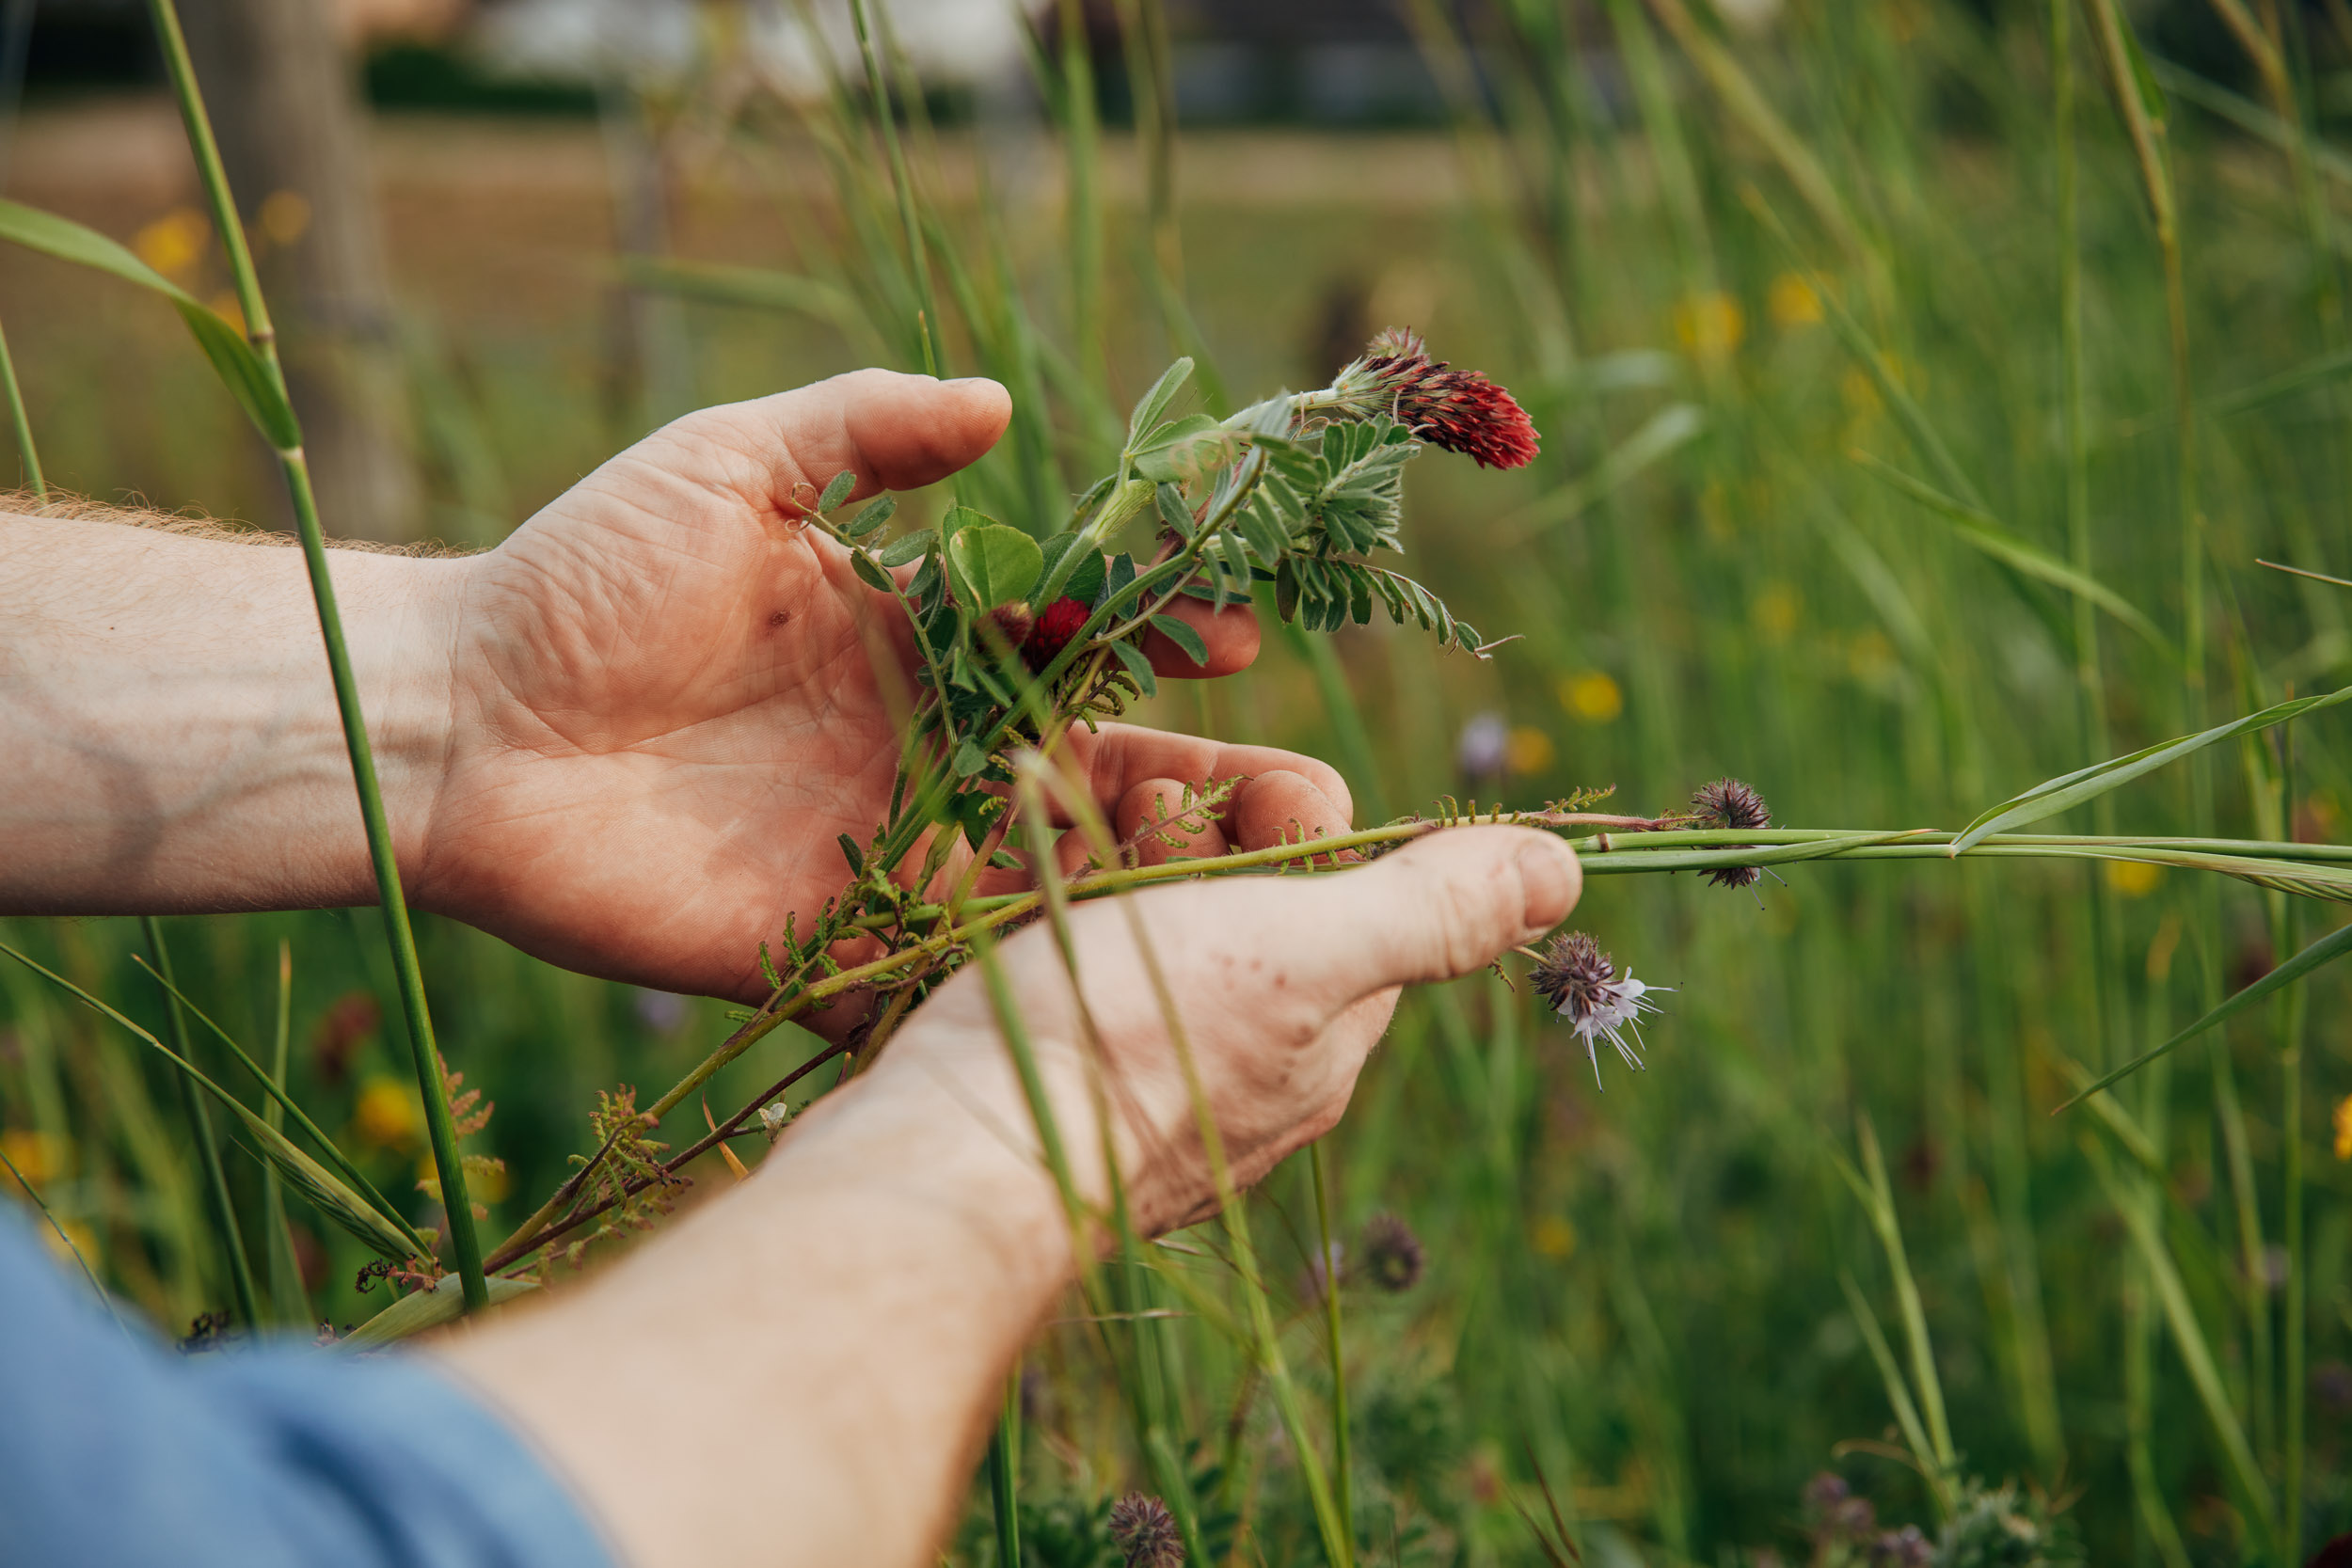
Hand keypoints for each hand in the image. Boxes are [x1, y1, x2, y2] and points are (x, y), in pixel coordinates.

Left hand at [412, 371, 1353, 1004]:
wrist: (456, 723)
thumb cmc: (583, 576)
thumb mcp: (724, 467)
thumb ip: (861, 433)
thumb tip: (997, 406)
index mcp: (912, 645)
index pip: (1073, 646)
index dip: (1159, 643)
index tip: (1236, 640)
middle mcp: (919, 756)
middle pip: (1089, 778)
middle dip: (1195, 790)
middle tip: (1294, 806)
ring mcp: (882, 859)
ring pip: (1046, 887)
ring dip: (1139, 892)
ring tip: (1233, 895)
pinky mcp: (827, 952)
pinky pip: (949, 980)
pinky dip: (1029, 992)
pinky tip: (1120, 999)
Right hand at [435, 825, 1581, 1567]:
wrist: (950, 1163)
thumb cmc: (1131, 1043)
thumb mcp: (1305, 954)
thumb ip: (1430, 910)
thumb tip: (1568, 870)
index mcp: (1327, 1034)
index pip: (1341, 876)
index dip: (1280, 815)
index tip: (1203, 801)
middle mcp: (1251, 1070)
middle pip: (1242, 896)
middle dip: (1185, 834)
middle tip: (1119, 824)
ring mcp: (1145, 1085)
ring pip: (1144, 927)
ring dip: (1104, 863)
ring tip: (1048, 847)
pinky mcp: (1050, 1083)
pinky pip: (1064, 969)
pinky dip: (1040, 917)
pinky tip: (998, 905)